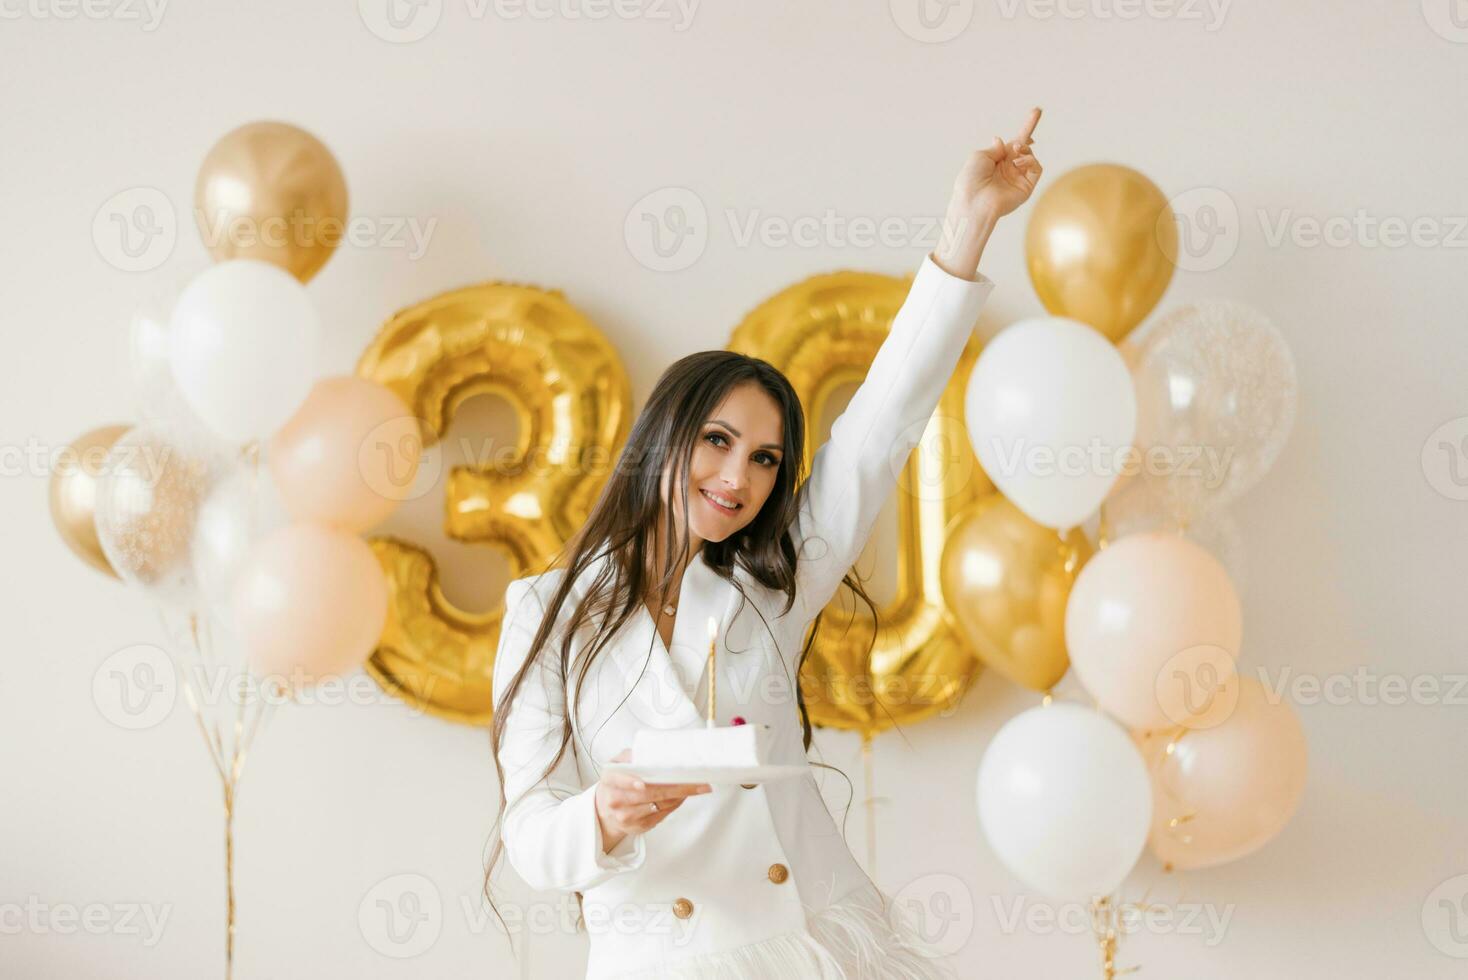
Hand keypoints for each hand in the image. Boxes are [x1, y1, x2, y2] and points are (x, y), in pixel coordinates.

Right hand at [595, 749, 712, 853]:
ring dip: (678, 795)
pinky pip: (661, 814)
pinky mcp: (638, 826)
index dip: (631, 781)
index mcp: (609, 779)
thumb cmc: (617, 782)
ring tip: (695, 787)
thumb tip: (650, 752)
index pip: (620, 779)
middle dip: (673, 787)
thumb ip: (630, 756)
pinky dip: (674, 804)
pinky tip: (683, 796)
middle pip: (647, 794)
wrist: (607, 809)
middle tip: (694, 782)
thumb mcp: (617, 764)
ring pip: (658, 804)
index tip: (643, 783)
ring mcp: (626, 816)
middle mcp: (615, 799)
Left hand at [933, 107, 1044, 279]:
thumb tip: (1002, 141)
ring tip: (1016, 150)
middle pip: (1025, 146)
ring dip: (1025, 148)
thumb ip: (995, 147)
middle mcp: (1008, 168)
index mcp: (996, 160)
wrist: (973, 202)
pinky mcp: (1026, 187)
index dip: (1026, 127)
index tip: (1036, 111)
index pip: (1013, 141)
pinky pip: (1036, 168)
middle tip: (1025, 128)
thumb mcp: (979, 156)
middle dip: (1028, 132)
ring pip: (1030, 155)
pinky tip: (1018, 161)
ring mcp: (1018, 178)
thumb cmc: (970, 180)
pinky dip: (1030, 160)